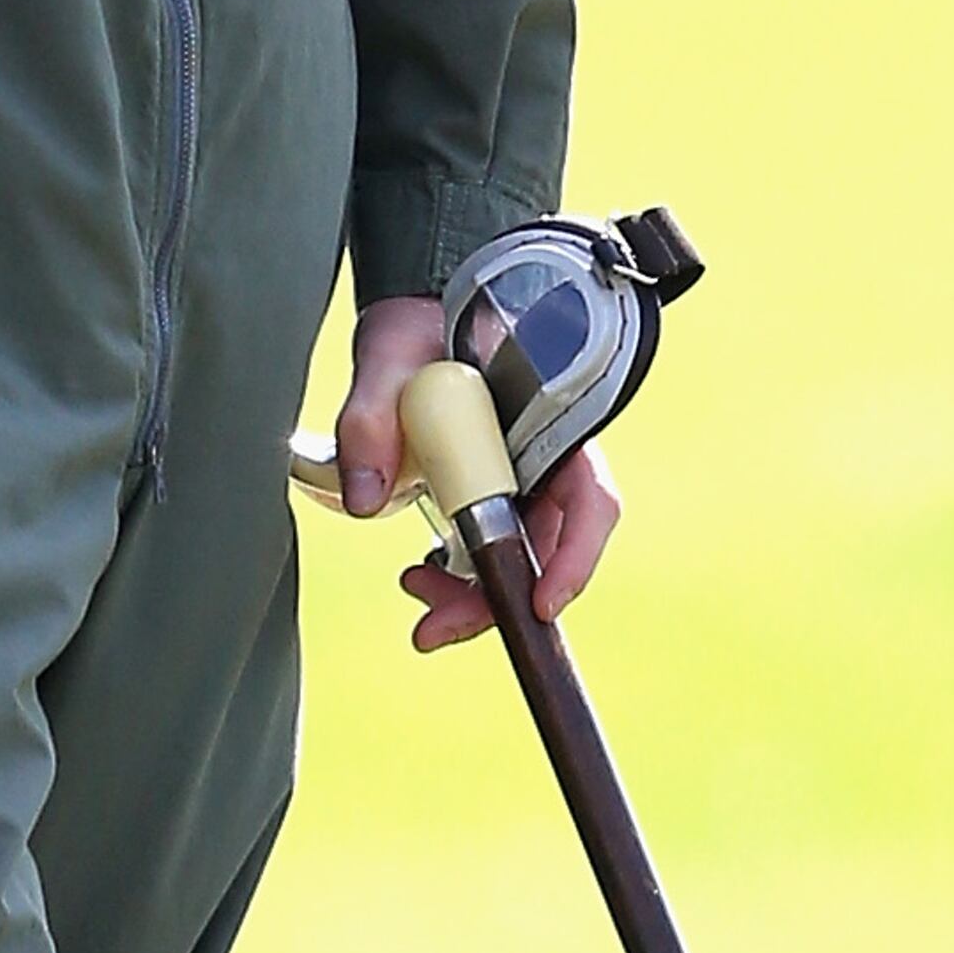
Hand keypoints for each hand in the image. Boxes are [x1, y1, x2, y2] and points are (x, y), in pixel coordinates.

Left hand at [329, 292, 619, 656]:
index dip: (574, 558)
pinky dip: (458, 577)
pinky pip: (486, 551)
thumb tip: (365, 501)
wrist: (409, 323)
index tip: (542, 604)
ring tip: (416, 597)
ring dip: (472, 595)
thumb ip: (370, 419)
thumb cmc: (414, 330)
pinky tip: (419, 576)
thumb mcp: (386, 360)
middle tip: (433, 629)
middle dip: (496, 599)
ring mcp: (518, 482)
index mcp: (546, 420)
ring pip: (515, 557)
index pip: (588, 500)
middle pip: (546, 548)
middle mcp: (543, 459)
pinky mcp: (487, 498)